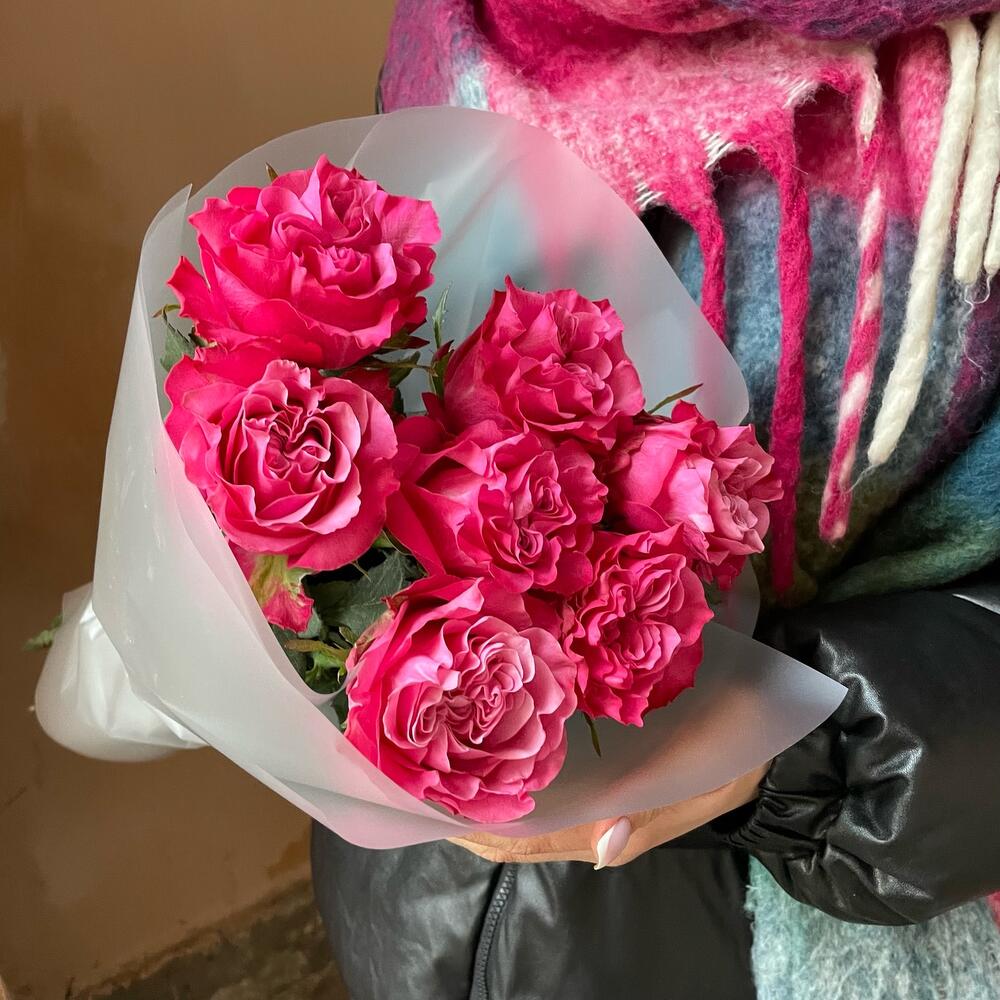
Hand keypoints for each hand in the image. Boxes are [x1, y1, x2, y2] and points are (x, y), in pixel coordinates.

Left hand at [449, 763, 767, 867]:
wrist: (763, 734)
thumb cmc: (729, 758)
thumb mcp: (699, 784)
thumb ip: (650, 815)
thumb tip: (602, 848)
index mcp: (610, 824)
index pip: (531, 839)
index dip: (483, 831)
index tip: (435, 813)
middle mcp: (592, 815)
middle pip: (519, 826)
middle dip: (469, 811)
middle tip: (419, 785)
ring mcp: (594, 796)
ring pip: (529, 805)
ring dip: (487, 794)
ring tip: (438, 770)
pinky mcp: (600, 774)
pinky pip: (549, 782)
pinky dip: (514, 772)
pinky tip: (488, 752)